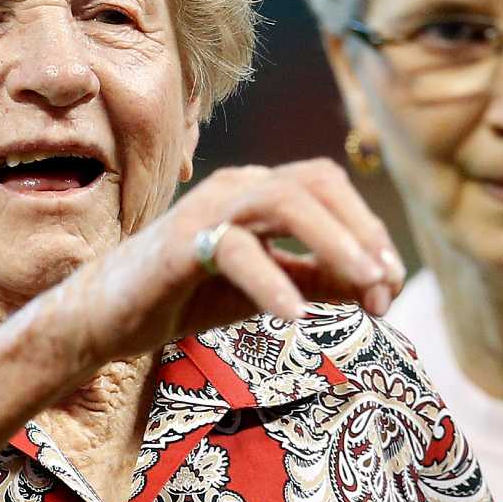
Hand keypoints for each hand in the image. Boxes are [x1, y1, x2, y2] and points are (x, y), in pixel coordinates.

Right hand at [60, 159, 404, 374]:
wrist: (109, 316)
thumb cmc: (187, 296)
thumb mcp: (270, 289)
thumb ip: (320, 282)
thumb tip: (381, 288)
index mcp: (260, 194)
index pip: (329, 189)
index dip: (369, 230)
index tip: (393, 284)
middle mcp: (238, 188)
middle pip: (316, 183)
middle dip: (362, 232)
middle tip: (387, 286)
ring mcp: (208, 209)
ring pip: (284, 202)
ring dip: (335, 243)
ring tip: (366, 288)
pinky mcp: (181, 244)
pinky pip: (236, 250)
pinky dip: (273, 282)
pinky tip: (298, 318)